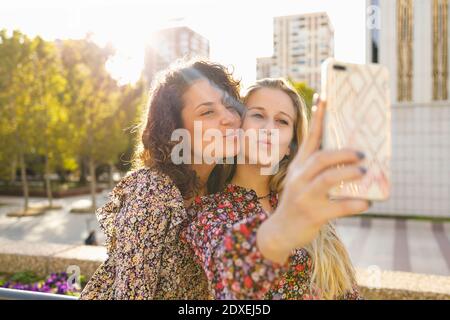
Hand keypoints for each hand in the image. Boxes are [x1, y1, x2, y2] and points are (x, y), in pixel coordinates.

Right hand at [257, 95, 369, 263]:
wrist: (279, 232)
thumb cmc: (297, 203)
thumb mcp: (300, 182)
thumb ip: (316, 169)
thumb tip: (348, 157)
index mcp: (297, 167)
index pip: (309, 138)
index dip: (318, 118)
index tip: (325, 97)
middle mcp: (298, 179)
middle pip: (321, 158)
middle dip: (343, 153)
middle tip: (362, 154)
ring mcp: (304, 197)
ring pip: (328, 179)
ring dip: (349, 173)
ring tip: (364, 172)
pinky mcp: (313, 214)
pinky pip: (338, 206)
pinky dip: (355, 204)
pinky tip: (366, 203)